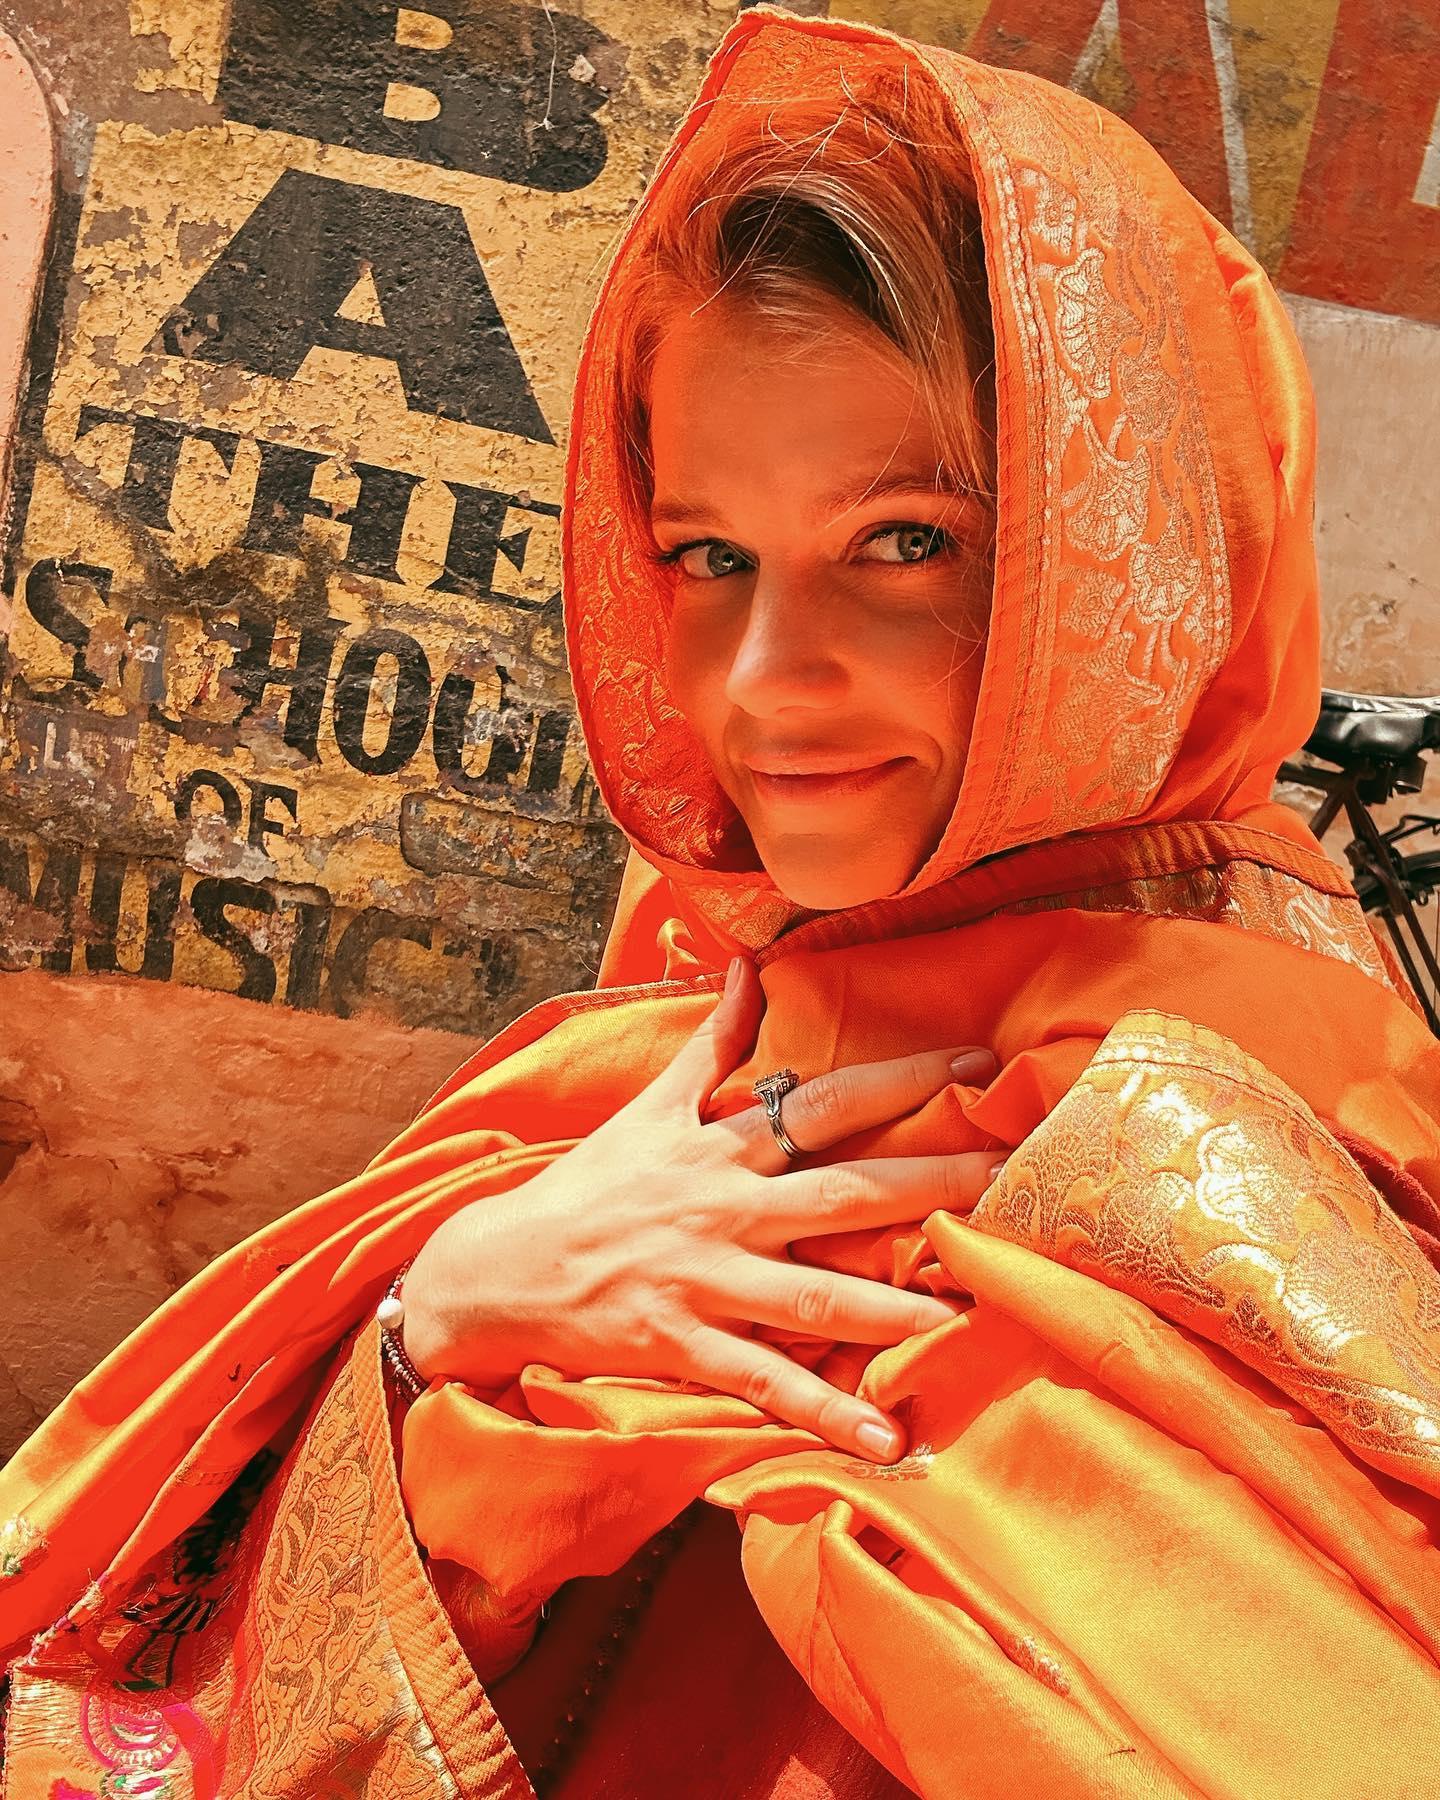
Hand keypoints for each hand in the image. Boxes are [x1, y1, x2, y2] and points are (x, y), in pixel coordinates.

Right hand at [402, 958, 997, 1461]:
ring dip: (897, 1306)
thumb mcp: (647, 1105)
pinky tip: (888, 1441)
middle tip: (1012, 1180)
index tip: (974, 1065)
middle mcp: (725, 1209)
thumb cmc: (587, 1185)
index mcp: (720, 1148)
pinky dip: (828, 1414)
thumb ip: (709, 1040)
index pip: (823, 1103)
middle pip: (845, 1194)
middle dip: (932, 1184)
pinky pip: (768, 1384)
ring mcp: (707, 1281)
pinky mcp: (686, 1346)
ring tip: (969, 1311)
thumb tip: (747, 963)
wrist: (499, 1269)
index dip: (901, 1081)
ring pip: (818, 1296)